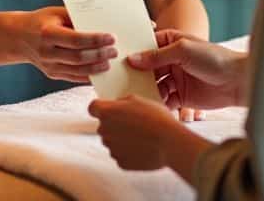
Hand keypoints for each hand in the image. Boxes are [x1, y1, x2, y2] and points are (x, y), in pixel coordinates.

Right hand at [9, 7, 115, 82]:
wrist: (19, 37)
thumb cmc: (41, 21)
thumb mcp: (56, 13)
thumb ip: (76, 18)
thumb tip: (100, 24)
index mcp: (47, 33)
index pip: (76, 39)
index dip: (95, 40)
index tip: (111, 38)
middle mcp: (46, 51)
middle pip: (78, 57)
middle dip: (99, 55)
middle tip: (114, 51)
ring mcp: (48, 65)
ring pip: (77, 71)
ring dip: (96, 68)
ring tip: (109, 62)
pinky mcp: (51, 74)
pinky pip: (73, 78)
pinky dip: (88, 76)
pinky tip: (99, 71)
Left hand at [89, 95, 209, 174]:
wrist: (170, 143)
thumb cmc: (156, 119)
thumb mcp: (140, 100)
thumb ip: (123, 101)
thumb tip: (118, 105)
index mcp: (107, 112)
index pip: (93, 108)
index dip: (100, 108)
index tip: (109, 109)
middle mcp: (104, 130)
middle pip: (104, 126)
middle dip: (114, 124)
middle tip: (133, 123)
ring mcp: (112, 148)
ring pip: (113, 141)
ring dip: (122, 139)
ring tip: (141, 136)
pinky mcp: (120, 162)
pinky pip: (121, 155)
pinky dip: (129, 152)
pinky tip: (142, 147)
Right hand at [128, 29, 245, 109]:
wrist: (238, 81)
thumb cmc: (214, 58)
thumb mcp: (183, 50)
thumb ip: (157, 55)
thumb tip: (132, 59)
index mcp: (171, 43)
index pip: (146, 47)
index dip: (133, 53)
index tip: (116, 60)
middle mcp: (171, 60)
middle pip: (147, 68)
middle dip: (136, 75)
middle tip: (120, 82)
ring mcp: (175, 79)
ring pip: (153, 85)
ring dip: (145, 90)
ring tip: (134, 96)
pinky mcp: (181, 97)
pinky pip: (163, 99)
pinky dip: (157, 103)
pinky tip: (150, 106)